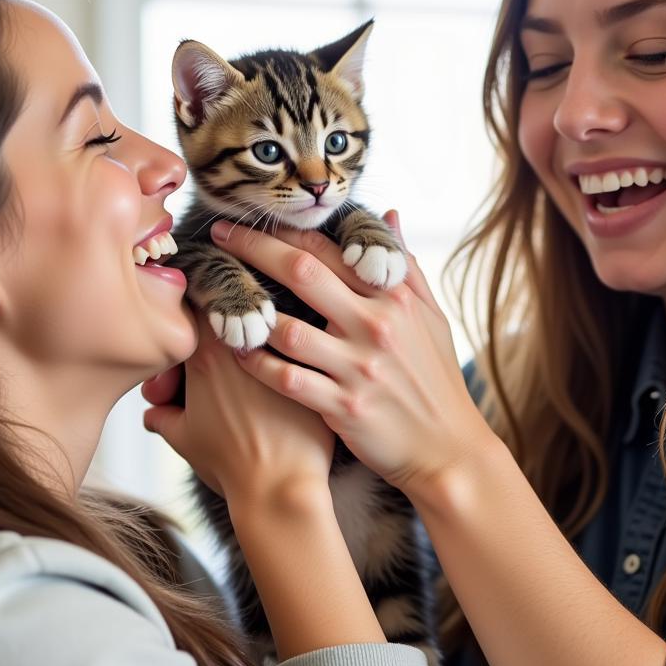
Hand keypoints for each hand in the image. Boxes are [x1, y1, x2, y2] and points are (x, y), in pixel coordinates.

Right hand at [142, 314, 334, 508]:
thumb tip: (153, 413)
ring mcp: (284, 352)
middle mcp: (247, 343)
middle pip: (233, 311)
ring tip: (253, 370)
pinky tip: (288, 376)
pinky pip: (300, 348)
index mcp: (208, 353)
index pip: (196, 304)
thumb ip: (163, 416)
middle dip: (222, 327)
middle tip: (216, 358)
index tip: (194, 335)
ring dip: (260, 338)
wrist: (280, 490)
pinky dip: (292, 355)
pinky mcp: (316, 367)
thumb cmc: (230, 466)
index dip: (192, 314)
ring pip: (270, 324)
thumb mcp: (183, 438)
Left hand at [209, 211, 498, 496]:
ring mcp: (358, 367)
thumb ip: (405, 266)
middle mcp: (376, 326)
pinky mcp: (344, 407)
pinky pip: (287, 379)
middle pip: (302, 274)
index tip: (252, 220)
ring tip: (217, 301)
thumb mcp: (431, 317)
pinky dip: (257, 365)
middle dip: (254, 249)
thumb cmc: (435, 379)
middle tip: (218, 236)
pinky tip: (237, 354)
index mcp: (395, 298)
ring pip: (287, 329)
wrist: (447, 449)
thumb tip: (388, 216)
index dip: (286, 230)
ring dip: (250, 314)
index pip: (331, 250)